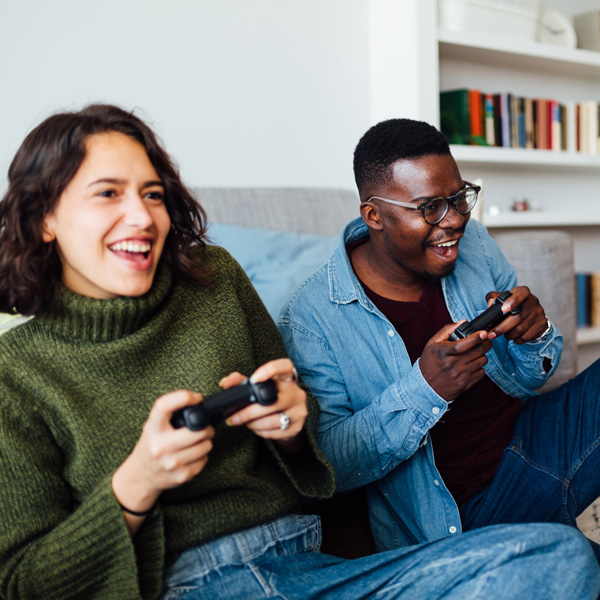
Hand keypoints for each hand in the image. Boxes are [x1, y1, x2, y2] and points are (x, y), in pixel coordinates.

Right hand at [112, 390, 214, 514]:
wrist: (140, 476)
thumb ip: (170, 416)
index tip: (196, 397)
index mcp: (152, 429)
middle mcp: (160, 446)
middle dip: (206, 428)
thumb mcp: (153, 427)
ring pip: (205, 446)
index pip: (164, 406)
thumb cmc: (151, 446)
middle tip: (204, 428)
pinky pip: (204, 460)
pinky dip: (202, 457)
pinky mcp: (181, 476)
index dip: (183, 397)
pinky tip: (193, 456)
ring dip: (206, 443)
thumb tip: (198, 404)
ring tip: (197, 442)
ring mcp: (171, 462)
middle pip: (197, 430)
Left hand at [222, 358, 306, 451]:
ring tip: (244, 422)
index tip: (254, 380)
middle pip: (271, 400)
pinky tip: (255, 428)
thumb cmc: (269, 398)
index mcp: (287, 378)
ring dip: (252, 423)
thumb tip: (225, 382)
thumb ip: (240, 382)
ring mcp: (299, 410)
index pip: (285, 367)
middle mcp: (296, 392)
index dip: (270, 370)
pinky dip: (260, 431)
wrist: (287, 419)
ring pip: (271, 420)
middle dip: (248, 411)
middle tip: (233, 416)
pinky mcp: (297, 427)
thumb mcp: (257, 387)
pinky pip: (274, 432)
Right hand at [420, 322, 492, 400]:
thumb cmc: (429, 363)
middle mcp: (452, 364)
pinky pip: (481, 373)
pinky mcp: (465, 384)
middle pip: (477, 351)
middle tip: (485, 340)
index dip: (476, 338)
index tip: (483, 333)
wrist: (425, 387)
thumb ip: (447, 330)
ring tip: (475, 354)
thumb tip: (463, 322)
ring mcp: (459, 375)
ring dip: (482, 355)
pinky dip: (479, 367)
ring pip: (482, 361)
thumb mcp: (432, 344)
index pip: (463, 345)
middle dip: (485, 343)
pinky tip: (471, 365)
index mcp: (443, 352)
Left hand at [485, 286, 546, 343]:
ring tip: (504, 334)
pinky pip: (527, 336)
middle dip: (502, 327)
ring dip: (509, 334)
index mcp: (523, 292)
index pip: (521, 293)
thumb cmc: (514, 305)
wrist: (532, 314)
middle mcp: (533, 301)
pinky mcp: (541, 324)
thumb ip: (494, 297)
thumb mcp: (504, 298)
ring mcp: (539, 313)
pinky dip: (517, 339)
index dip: (512, 301)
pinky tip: (513, 337)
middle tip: (492, 333)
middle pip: (518, 316)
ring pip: (521, 328)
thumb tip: (490, 304)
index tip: (503, 309)